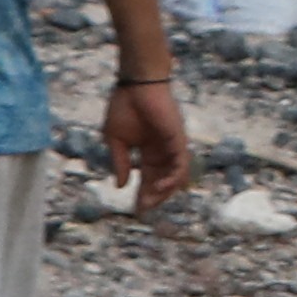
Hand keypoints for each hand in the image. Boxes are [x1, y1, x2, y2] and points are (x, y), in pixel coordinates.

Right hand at [101, 69, 194, 211]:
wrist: (137, 86)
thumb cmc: (124, 107)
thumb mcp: (115, 139)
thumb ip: (120, 162)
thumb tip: (120, 185)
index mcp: (147, 151)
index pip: (146, 178)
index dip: (141, 193)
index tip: (135, 210)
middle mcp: (162, 152)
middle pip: (161, 181)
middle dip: (153, 197)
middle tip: (143, 210)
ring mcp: (172, 148)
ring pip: (174, 177)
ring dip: (164, 191)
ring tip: (150, 201)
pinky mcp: (179, 142)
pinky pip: (181, 165)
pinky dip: (174, 178)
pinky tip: (162, 187)